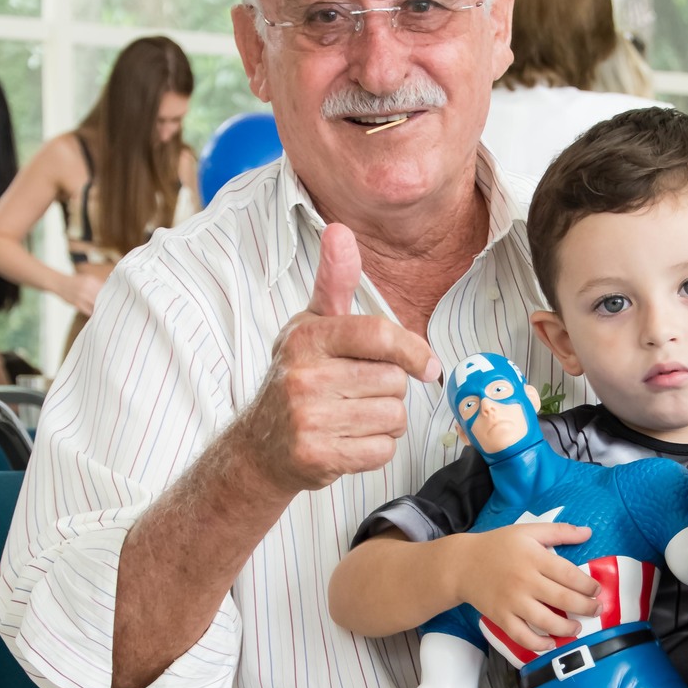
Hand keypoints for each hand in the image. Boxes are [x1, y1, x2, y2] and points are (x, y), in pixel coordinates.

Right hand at [61, 265, 111, 315]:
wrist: (59, 283)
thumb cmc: (76, 282)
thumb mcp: (87, 279)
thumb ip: (98, 285)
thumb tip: (111, 293)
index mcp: (91, 280)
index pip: (106, 290)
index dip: (112, 296)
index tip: (118, 301)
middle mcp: (87, 287)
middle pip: (102, 298)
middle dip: (109, 304)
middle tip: (115, 310)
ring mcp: (82, 296)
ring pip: (97, 305)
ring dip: (102, 310)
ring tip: (108, 314)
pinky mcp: (77, 303)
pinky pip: (89, 311)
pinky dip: (94, 313)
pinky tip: (98, 315)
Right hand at [240, 222, 440, 493]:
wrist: (261, 446)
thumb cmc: (298, 377)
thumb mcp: (312, 325)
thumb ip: (334, 282)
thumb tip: (340, 231)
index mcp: (307, 337)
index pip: (379, 335)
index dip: (413, 351)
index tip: (427, 365)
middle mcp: (303, 376)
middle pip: (393, 381)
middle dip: (390, 390)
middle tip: (361, 393)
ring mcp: (307, 419)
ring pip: (392, 417)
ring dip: (385, 421)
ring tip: (354, 416)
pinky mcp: (316, 456)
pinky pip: (381, 451)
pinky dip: (375, 449)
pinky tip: (349, 440)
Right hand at [452, 523, 598, 651]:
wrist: (462, 564)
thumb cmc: (498, 545)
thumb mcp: (528, 531)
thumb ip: (560, 531)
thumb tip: (589, 532)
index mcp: (534, 557)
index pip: (568, 574)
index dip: (587, 585)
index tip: (596, 590)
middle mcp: (524, 580)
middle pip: (562, 599)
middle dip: (585, 607)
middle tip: (596, 609)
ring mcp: (511, 601)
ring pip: (545, 621)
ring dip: (566, 628)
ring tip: (576, 628)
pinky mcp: (500, 617)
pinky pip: (521, 636)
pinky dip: (537, 644)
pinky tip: (550, 643)